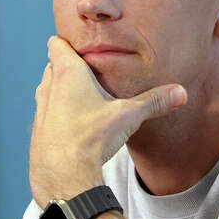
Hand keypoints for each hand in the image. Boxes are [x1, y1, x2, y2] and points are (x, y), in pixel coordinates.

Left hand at [28, 36, 186, 205]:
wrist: (65, 175)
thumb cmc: (92, 138)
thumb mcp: (129, 115)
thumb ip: (154, 101)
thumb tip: (181, 93)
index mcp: (68, 73)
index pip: (57, 44)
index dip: (67, 43)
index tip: (80, 47)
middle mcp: (48, 87)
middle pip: (53, 66)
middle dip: (68, 68)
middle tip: (89, 74)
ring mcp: (40, 110)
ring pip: (48, 90)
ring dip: (61, 92)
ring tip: (83, 101)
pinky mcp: (37, 131)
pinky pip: (46, 115)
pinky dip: (58, 116)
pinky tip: (75, 129)